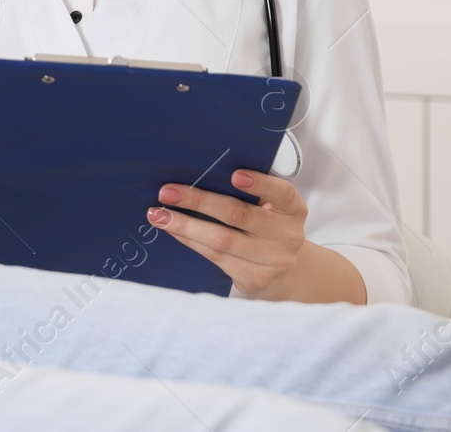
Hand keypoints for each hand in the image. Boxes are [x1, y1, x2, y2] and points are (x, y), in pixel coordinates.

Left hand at [147, 170, 308, 297]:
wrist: (284, 273)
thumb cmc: (267, 228)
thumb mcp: (269, 208)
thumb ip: (247, 193)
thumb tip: (197, 172)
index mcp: (292, 209)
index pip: (282, 193)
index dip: (260, 183)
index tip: (234, 175)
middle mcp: (287, 234)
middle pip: (238, 214)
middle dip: (199, 201)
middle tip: (167, 192)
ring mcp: (273, 260)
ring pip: (222, 239)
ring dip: (185, 225)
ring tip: (158, 214)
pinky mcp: (255, 278)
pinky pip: (215, 256)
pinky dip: (190, 240)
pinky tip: (173, 230)